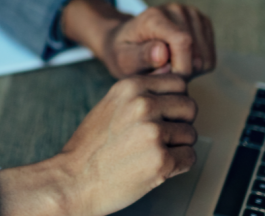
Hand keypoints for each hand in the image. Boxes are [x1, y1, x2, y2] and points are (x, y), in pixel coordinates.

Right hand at [0, 74, 197, 215]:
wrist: (74, 181)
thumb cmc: (90, 148)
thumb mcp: (111, 105)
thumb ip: (141, 94)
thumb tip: (173, 87)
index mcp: (130, 87)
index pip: (179, 82)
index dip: (174, 101)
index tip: (164, 114)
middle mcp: (143, 105)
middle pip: (190, 107)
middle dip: (180, 123)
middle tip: (161, 137)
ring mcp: (153, 133)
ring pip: (191, 134)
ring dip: (177, 146)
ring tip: (151, 153)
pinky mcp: (161, 160)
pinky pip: (189, 158)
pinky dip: (177, 166)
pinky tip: (155, 166)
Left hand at [103, 4, 215, 77]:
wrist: (126, 39)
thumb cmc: (123, 52)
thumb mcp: (122, 59)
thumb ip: (140, 56)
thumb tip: (163, 53)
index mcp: (155, 16)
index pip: (183, 42)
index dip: (179, 68)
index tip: (164, 77)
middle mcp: (176, 10)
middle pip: (197, 54)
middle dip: (181, 71)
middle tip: (161, 72)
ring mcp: (192, 14)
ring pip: (206, 58)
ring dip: (189, 70)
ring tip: (168, 67)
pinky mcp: (202, 23)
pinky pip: (210, 57)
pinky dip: (196, 66)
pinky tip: (178, 62)